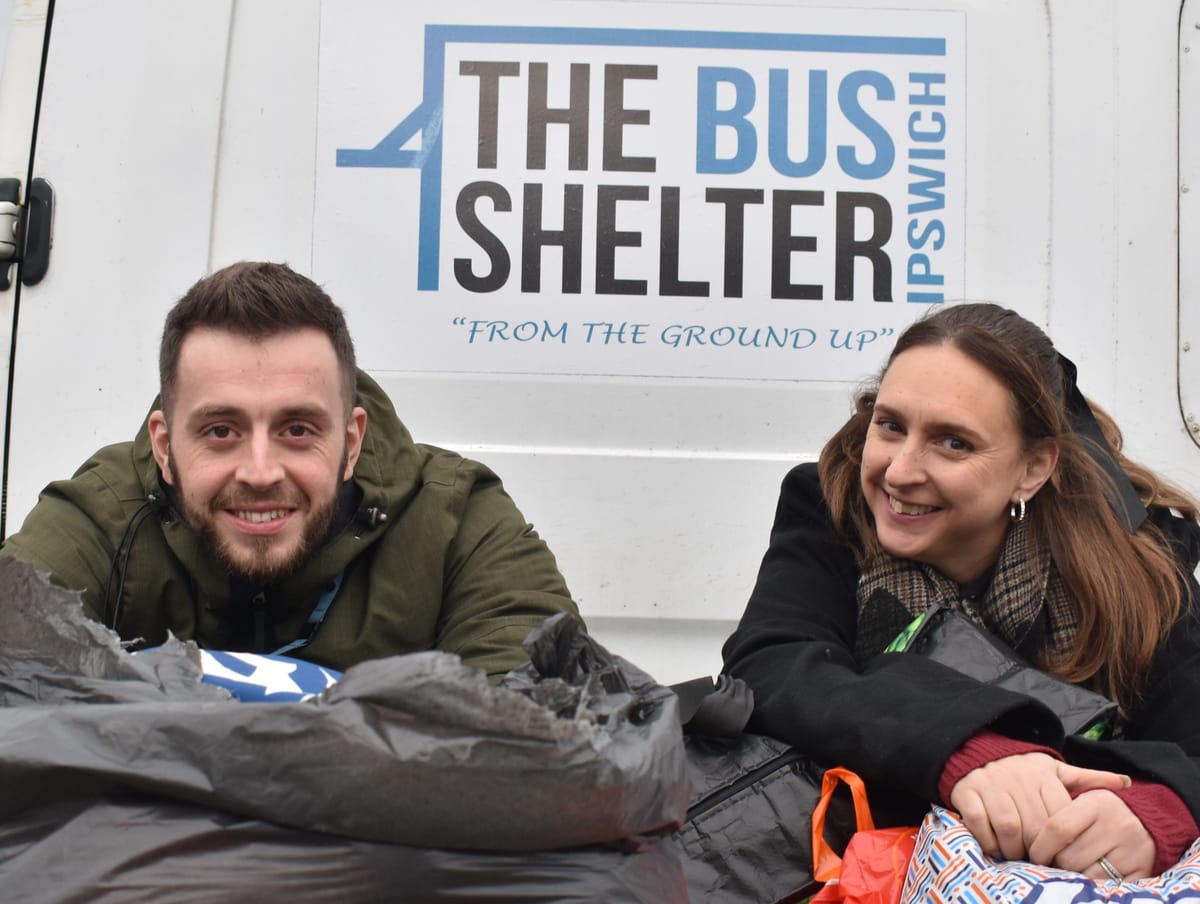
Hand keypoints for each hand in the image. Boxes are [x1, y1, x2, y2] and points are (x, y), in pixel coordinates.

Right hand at [949, 753, 1129, 860]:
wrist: (976, 751)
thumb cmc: (1022, 769)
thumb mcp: (1054, 769)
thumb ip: (1088, 779)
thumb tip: (1126, 782)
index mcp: (1042, 775)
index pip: (1059, 816)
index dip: (1061, 839)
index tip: (1061, 852)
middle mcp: (1016, 779)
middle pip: (1035, 826)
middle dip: (1038, 849)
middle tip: (1038, 860)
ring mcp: (990, 785)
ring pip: (1009, 826)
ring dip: (1013, 848)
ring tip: (1017, 855)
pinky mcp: (967, 793)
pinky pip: (980, 823)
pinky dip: (988, 840)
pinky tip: (994, 846)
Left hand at [1027, 789, 1154, 879]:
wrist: (1147, 821)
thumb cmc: (1102, 812)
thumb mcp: (1083, 801)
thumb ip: (1058, 814)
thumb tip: (1027, 838)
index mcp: (1096, 803)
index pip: (1057, 828)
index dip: (1040, 846)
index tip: (1033, 854)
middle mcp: (1117, 825)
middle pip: (1070, 858)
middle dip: (1056, 864)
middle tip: (1053, 863)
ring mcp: (1132, 850)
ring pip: (1087, 876)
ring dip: (1075, 876)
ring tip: (1073, 868)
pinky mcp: (1142, 871)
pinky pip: (1108, 887)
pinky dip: (1094, 885)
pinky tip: (1089, 876)